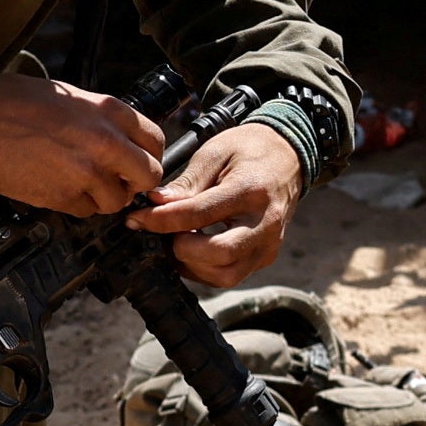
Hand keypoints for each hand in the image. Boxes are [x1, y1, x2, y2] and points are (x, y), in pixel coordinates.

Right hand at [0, 70, 170, 216]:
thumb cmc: (12, 102)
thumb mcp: (71, 97)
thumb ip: (101, 120)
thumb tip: (119, 139)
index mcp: (110, 111)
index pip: (156, 141)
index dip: (149, 156)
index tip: (138, 162)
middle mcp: (106, 142)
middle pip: (149, 177)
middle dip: (135, 182)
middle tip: (119, 181)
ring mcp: (86, 172)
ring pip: (117, 201)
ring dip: (104, 198)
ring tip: (81, 184)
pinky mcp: (64, 197)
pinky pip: (86, 212)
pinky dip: (76, 205)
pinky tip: (58, 187)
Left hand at [129, 117, 306, 283]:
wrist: (288, 157)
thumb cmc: (250, 150)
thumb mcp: (214, 153)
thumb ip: (186, 183)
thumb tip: (155, 205)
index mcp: (251, 190)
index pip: (198, 214)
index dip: (160, 220)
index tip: (137, 219)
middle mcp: (265, 223)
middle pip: (219, 254)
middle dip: (181, 248)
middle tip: (162, 233)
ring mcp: (269, 244)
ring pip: (225, 274)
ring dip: (192, 264)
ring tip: (177, 240)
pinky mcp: (266, 257)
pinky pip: (231, 275)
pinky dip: (204, 269)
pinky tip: (192, 248)